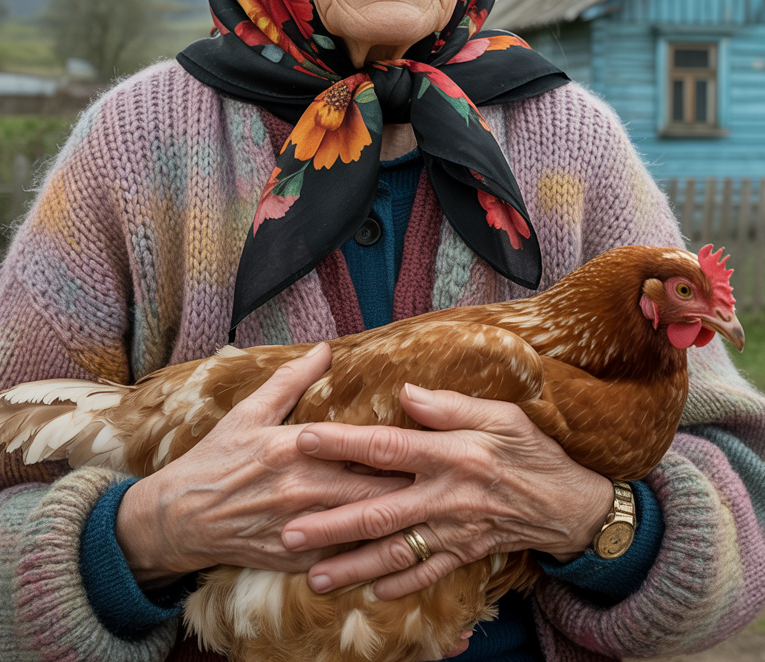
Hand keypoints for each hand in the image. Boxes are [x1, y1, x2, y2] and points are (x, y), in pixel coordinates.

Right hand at [115, 343, 412, 587]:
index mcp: (294, 448)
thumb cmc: (215, 459)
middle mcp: (300, 489)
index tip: (432, 440)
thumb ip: (291, 380)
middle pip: (371, 489)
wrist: (176, 518)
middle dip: (410, 486)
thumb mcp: (249, 412)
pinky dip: (367, 551)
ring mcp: (297, 528)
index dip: (399, 446)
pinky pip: (339, 558)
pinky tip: (395, 544)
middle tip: (445, 477)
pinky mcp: (291, 559)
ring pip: (362, 527)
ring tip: (433, 510)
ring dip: (395, 520)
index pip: (360, 445)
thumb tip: (326, 348)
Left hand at [280, 384, 614, 598]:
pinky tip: (368, 590)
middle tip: (287, 531)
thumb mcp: (501, 416)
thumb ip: (451, 406)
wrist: (569, 503)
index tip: (304, 439)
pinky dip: (396, 585)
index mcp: (451, 455)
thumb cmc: (533, 450)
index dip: (343, 444)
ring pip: (393, 552)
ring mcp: (453, 531)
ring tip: (313, 577)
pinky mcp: (464, 554)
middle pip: (377, 511)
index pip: (386, 447)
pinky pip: (425, 574)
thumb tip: (406, 393)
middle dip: (330, 524)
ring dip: (351, 566)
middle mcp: (446, 497)